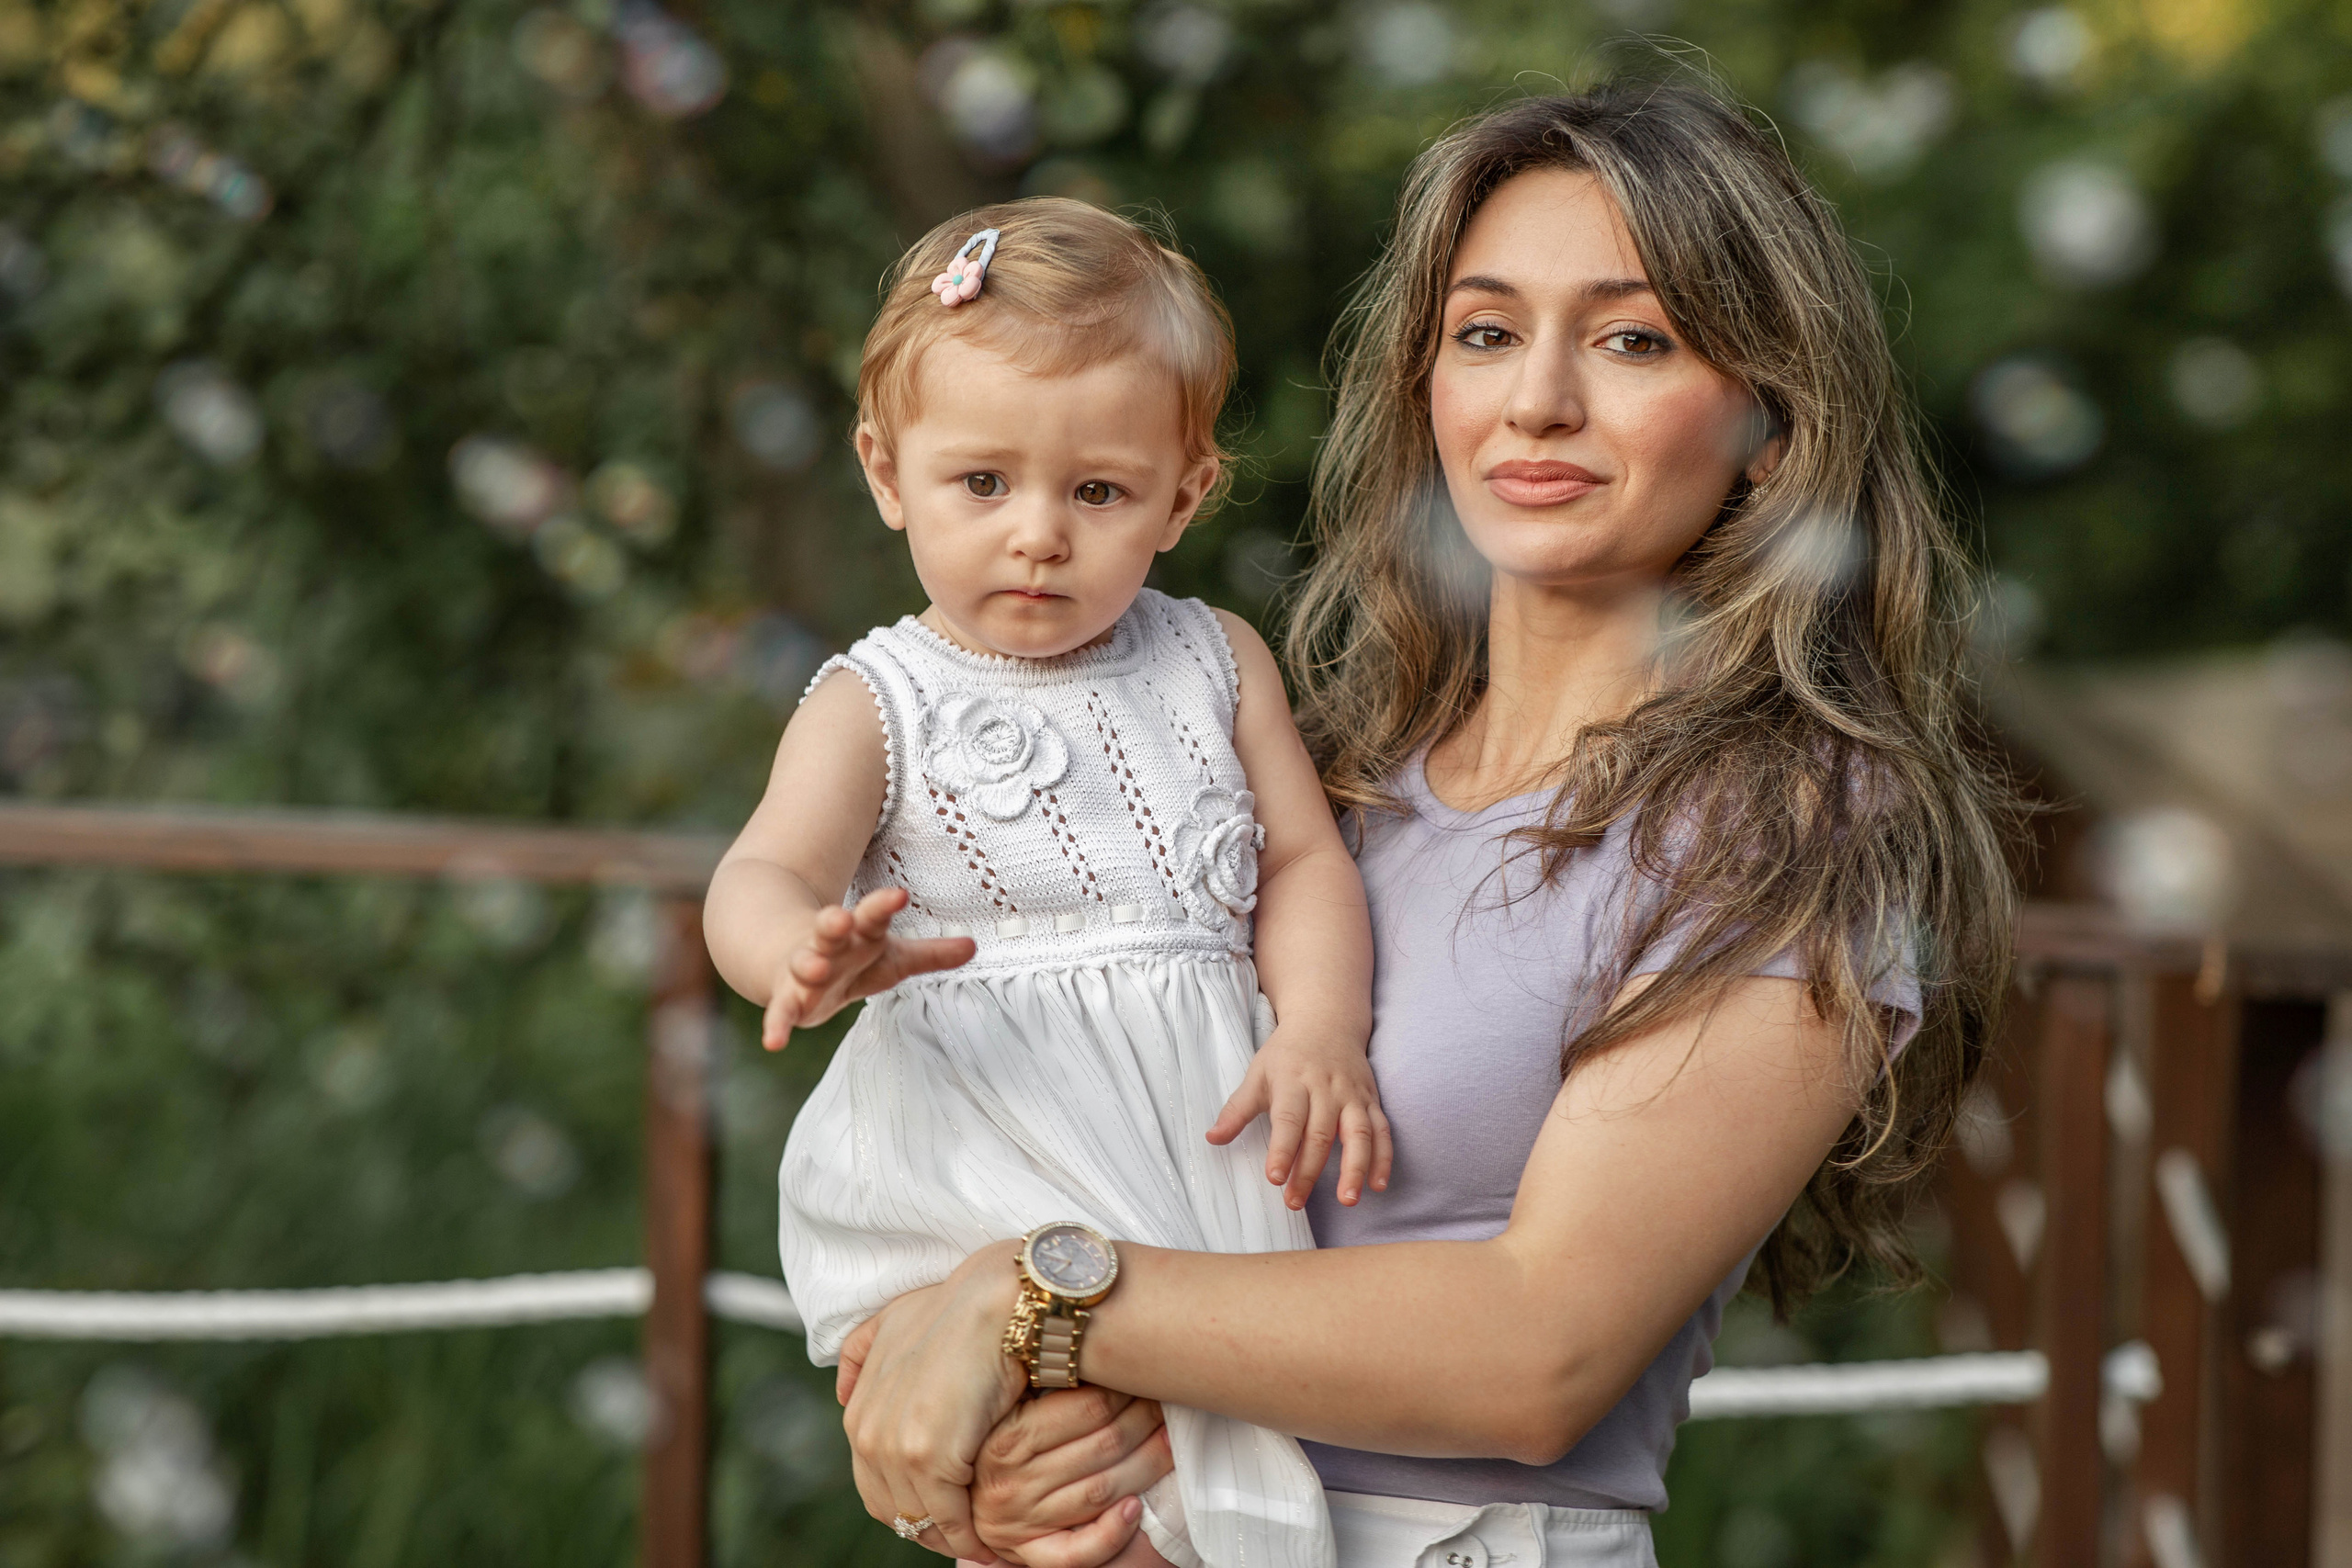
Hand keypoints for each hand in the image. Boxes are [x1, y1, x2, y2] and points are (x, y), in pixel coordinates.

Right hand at [764, 887, 974, 1048]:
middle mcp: (829, 946)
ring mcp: (804, 971)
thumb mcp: (892, 956)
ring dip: (807, 964)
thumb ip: (930, 954)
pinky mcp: (787, 999)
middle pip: (832, 931)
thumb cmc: (852, 960)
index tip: (899, 895)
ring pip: (803, 963)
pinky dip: (776, 1025)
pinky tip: (773, 1042)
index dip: (883, 906)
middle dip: (836, 924)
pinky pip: (780, 1012)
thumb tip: (973, 945)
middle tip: (842, 917)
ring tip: (812, 965)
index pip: (872, 916)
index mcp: (858, 934)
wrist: (790, 960)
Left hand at [841, 1241, 1028, 1560]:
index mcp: (859, 1413)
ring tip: (983, 1540)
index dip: (909, 1504)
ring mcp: (895, 1449)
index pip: (875, 1486)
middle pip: (893, 1509)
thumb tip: (842, 1391)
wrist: (1001, 1304)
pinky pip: (949, 1518)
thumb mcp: (894, 1321)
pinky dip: (970, 1534)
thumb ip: (862, 1353)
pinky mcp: (929, 1459)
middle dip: (927, 1527)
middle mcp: (868, 1435)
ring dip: (951, 1536)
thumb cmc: (960, 1310)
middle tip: (965, 1534)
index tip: (942, 1513)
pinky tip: (993, 1538)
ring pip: (921, 1518)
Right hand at [971, 1389, 1172, 1567]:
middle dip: (1145, 1421)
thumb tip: (1095, 1350)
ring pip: (1102, 1491)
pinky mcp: (1030, 1553)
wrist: (956, 1498)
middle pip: (1103, 1446)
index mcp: (1007, 1438)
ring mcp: (1021, 1522)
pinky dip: (1112, 1533)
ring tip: (1168, 1441)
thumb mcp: (1005, 1409)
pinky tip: (1136, 1508)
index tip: (1145, 1378)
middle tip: (1165, 1404)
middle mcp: (1011, 1482)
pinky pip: (1078, 1552)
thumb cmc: (990, 1442)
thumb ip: (1045, 1388)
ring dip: (1146, 1465)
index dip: (1127, 1391)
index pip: (1088, 1408)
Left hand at [1205, 1024, 1391, 1208]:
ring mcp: (1352, 1096)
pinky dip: (1384, 1157)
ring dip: (1355, 1168)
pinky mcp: (1371, 1101)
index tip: (1274, 1178)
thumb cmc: (1287, 1054)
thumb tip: (1212, 1139)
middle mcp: (1326, 1090)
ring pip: (1358, 1134)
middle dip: (1308, 1171)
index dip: (1282, 1150)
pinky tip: (1378, 1184)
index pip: (1288, 1120)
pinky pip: (1382, 1130)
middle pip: (1319, 1135)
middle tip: (1294, 1202)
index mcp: (1294, 1082)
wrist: (1327, 1021)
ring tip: (1348, 1199)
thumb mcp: (1257, 1074)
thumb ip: (1237, 1109)